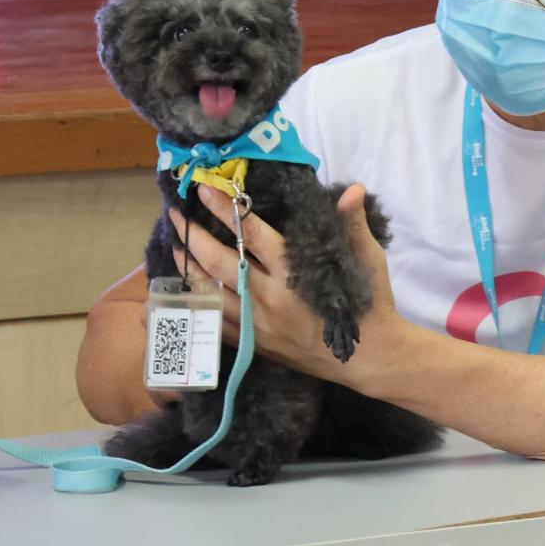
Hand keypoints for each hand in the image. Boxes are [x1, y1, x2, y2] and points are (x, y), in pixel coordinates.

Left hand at [170, 183, 405, 384]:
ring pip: (211, 293)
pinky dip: (196, 308)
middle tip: (175, 213)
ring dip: (189, 268)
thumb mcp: (368, 259)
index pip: (250, 233)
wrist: (370, 358)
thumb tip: (352, 189)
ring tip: (174, 246)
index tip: (205, 188)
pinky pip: (216, 325)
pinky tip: (183, 294)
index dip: (225, 209)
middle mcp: (270, 297)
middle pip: (220, 261)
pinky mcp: (255, 344)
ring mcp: (258, 324)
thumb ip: (353, 223)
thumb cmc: (370, 305)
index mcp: (294, 272)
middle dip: (194, 235)